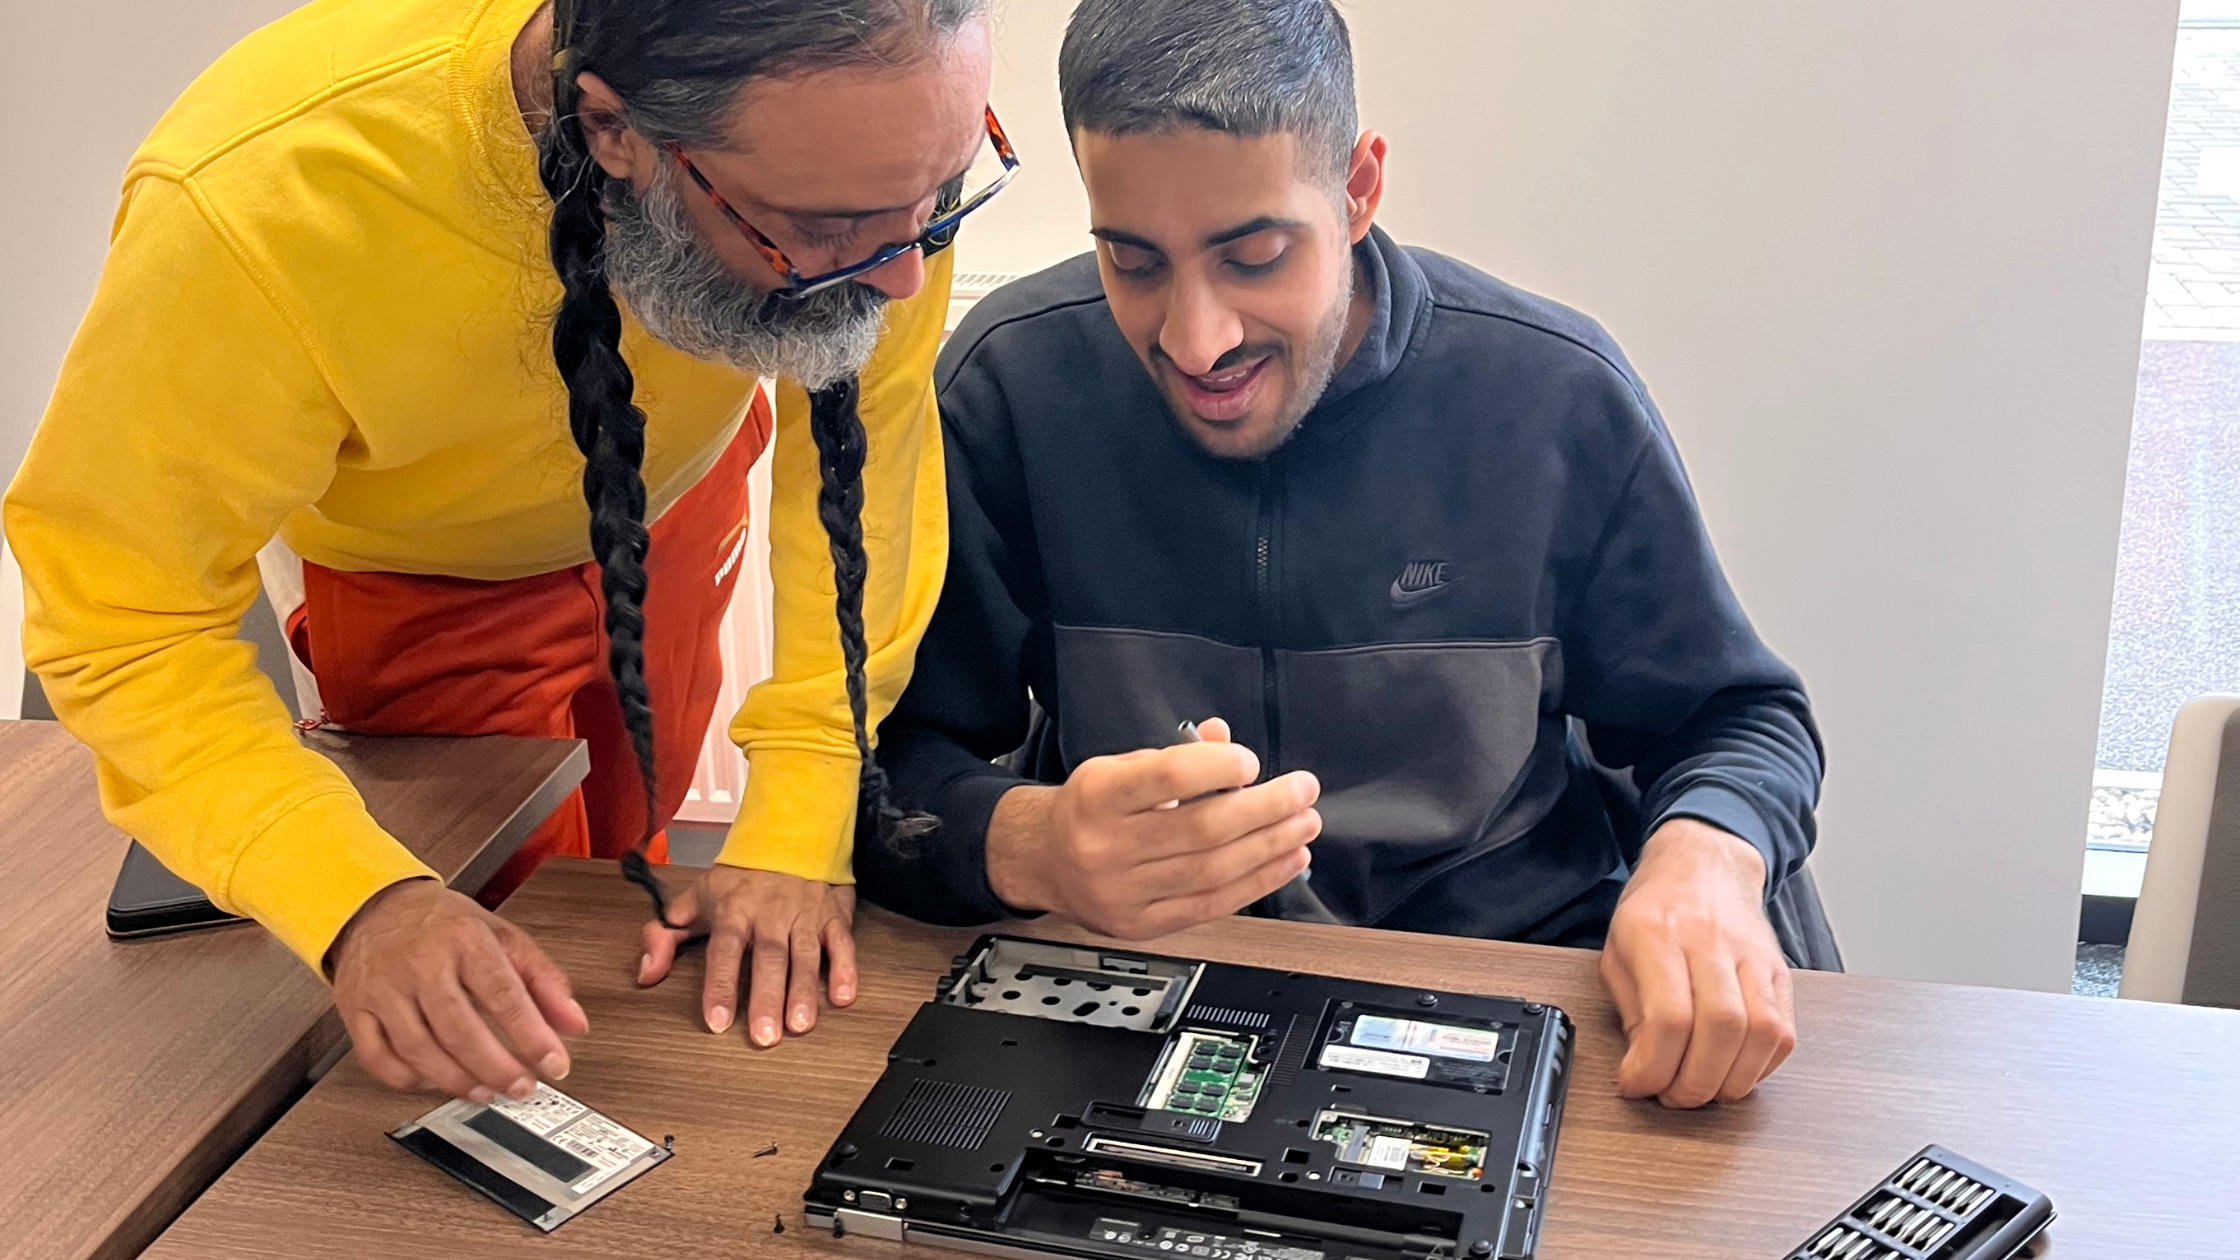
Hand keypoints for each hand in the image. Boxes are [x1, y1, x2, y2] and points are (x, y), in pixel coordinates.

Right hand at [330, 878, 587, 1100]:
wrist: (377, 908)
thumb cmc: (443, 925)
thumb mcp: (502, 937)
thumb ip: (543, 980)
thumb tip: (573, 1024)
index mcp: (463, 939)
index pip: (504, 995)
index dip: (532, 1037)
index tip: (555, 1064)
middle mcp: (420, 962)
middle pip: (460, 1030)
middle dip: (497, 1068)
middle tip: (521, 1087)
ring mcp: (383, 988)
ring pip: (419, 1050)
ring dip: (458, 1081)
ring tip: (487, 1091)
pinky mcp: (355, 1009)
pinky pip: (378, 1058)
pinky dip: (408, 1080)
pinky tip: (436, 1081)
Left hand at [637, 866, 856, 1046]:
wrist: (791, 832)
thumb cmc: (740, 877)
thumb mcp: (696, 897)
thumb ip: (664, 935)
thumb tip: (646, 974)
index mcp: (734, 909)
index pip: (724, 950)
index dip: (720, 985)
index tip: (717, 1019)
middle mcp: (771, 913)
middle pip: (769, 958)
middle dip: (767, 997)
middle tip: (765, 1037)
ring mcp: (805, 915)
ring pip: (805, 955)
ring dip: (804, 991)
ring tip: (800, 1026)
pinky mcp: (833, 916)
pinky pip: (842, 943)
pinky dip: (846, 969)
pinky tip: (844, 997)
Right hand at [986, 716, 1321, 938]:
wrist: (1044, 860)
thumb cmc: (1090, 808)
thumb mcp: (1119, 766)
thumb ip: (1175, 755)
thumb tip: (1224, 740)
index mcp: (1098, 795)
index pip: (1167, 777)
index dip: (1217, 768)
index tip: (1251, 762)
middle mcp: (1107, 845)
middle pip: (1202, 828)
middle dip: (1266, 809)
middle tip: (1302, 793)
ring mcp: (1124, 892)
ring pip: (1213, 870)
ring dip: (1271, 847)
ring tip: (1303, 826)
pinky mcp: (1142, 925)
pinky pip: (1211, 905)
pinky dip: (1256, 883)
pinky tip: (1285, 862)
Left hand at [1598, 818, 1795, 1107]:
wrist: (1702, 867)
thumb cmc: (1655, 912)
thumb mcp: (1617, 954)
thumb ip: (1630, 1013)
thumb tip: (1644, 1070)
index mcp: (1657, 934)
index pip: (1669, 1016)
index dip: (1654, 1067)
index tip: (1638, 1085)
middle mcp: (1710, 942)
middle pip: (1720, 1027)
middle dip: (1696, 1081)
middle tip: (1674, 1096)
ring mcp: (1752, 956)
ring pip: (1761, 1031)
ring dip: (1732, 1080)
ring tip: (1705, 1089)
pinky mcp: (1780, 971)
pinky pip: (1785, 1031)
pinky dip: (1762, 1066)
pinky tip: (1735, 1071)